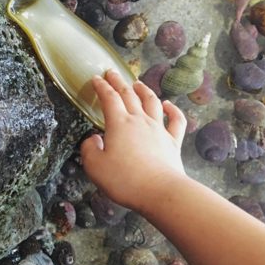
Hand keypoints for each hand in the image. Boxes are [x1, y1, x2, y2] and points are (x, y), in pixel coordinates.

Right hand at [80, 69, 187, 211]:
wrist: (161, 192)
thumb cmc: (125, 180)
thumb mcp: (95, 167)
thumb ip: (89, 149)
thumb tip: (93, 139)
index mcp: (119, 124)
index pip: (109, 98)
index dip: (101, 87)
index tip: (95, 78)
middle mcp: (139, 121)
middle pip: (128, 95)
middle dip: (118, 82)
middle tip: (112, 73)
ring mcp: (158, 130)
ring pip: (152, 102)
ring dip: (144, 90)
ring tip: (137, 83)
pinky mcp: (173, 142)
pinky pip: (176, 121)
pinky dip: (173, 110)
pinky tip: (168, 105)